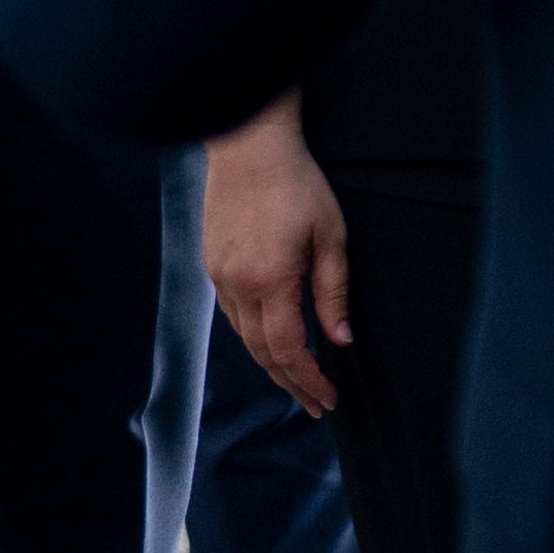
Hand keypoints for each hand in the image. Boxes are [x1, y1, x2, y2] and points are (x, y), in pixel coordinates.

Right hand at [202, 96, 350, 415]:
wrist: (249, 148)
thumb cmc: (297, 185)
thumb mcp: (331, 236)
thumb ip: (333, 291)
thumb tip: (341, 339)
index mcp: (271, 280)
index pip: (289, 349)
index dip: (309, 380)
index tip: (329, 399)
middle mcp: (238, 285)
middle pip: (262, 352)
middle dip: (291, 383)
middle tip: (316, 404)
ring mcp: (220, 275)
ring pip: (244, 337)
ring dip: (271, 363)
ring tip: (297, 379)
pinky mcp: (213, 264)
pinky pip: (232, 314)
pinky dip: (254, 336)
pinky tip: (271, 339)